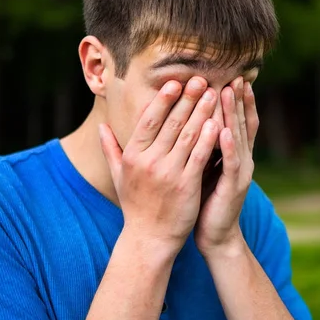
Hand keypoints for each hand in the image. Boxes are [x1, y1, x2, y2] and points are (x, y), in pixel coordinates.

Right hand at [99, 77, 218, 254]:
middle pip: (171, 123)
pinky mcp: (186, 185)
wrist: (149, 239)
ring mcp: (168, 173)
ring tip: (214, 94)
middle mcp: (149, 161)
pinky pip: (199, 156)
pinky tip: (218, 122)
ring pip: (187, 135)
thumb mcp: (119, 176)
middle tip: (201, 80)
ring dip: (202, 112)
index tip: (176, 82)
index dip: (163, 100)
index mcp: (133, 156)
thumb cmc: (135, 205)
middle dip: (187, 99)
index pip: (149, 120)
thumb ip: (111, 149)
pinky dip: (208, 138)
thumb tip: (101, 126)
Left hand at [194, 77, 258, 255]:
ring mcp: (240, 173)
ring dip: (233, 114)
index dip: (237, 100)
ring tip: (229, 92)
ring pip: (237, 137)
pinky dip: (228, 146)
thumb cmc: (205, 199)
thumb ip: (203, 145)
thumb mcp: (204, 166)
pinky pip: (231, 163)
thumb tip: (192, 122)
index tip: (231, 77)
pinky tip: (222, 130)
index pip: (237, 121)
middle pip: (241, 123)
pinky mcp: (233, 187)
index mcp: (234, 154)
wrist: (215, 234)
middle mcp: (242, 159)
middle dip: (238, 99)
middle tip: (235, 75)